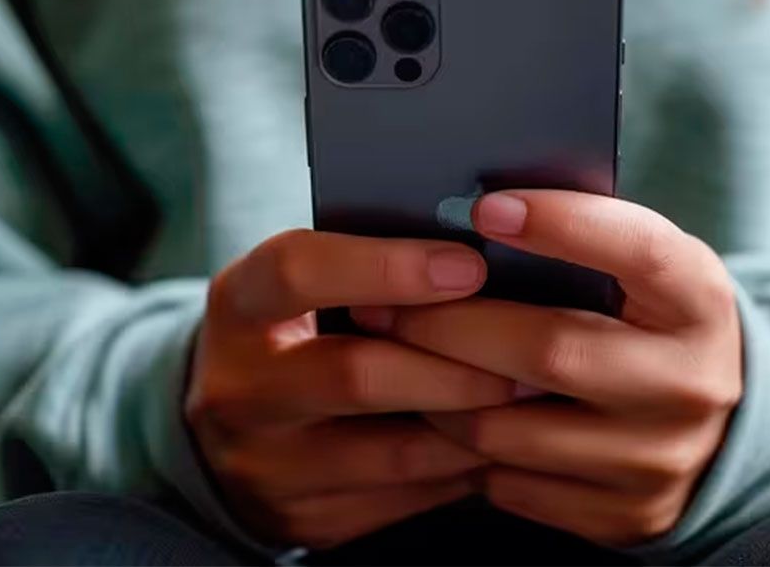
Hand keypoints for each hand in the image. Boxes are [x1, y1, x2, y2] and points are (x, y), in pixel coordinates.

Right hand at [186, 230, 517, 547]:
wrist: (236, 431)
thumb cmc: (298, 332)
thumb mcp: (305, 288)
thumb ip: (369, 268)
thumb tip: (480, 250)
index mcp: (240, 305)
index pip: (299, 271)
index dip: (388, 266)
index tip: (468, 265)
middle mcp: (242, 389)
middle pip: (358, 375)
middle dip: (456, 362)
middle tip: (530, 350)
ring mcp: (269, 466)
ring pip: (396, 453)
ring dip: (476, 424)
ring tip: (532, 397)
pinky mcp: (307, 519)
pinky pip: (406, 498)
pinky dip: (461, 469)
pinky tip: (500, 442)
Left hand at [352, 191, 742, 546]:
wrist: (716, 434)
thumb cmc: (651, 327)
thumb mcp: (646, 276)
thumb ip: (585, 245)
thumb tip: (476, 215)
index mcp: (700, 301)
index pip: (637, 251)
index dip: (562, 225)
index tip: (485, 207)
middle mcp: (690, 383)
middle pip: (549, 349)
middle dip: (449, 325)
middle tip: (383, 305)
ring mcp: (657, 459)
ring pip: (509, 428)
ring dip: (438, 396)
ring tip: (398, 364)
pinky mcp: (623, 514)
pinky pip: (510, 484)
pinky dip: (463, 452)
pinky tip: (441, 417)